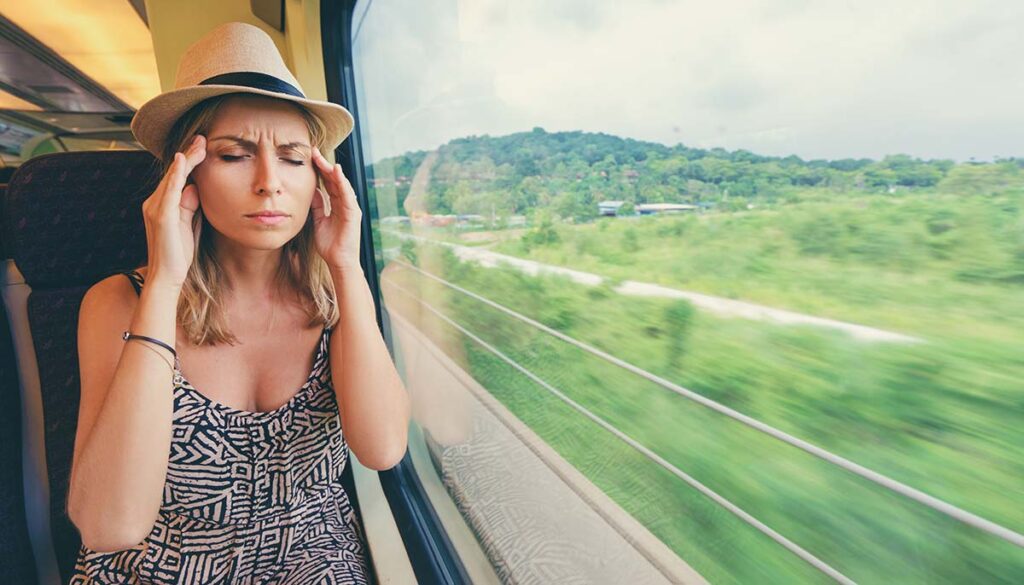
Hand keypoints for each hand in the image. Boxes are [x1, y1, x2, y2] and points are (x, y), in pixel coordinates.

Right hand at [142, 134, 205, 288]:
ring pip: (172, 178)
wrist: (168, 276)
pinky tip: (182, 160)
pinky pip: (169, 191)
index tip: (202, 146)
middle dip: (189, 154)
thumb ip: (191, 206)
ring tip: (198, 144)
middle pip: (174, 173)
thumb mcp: (189, 224)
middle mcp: (154, 203)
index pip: (177, 177)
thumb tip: (195, 187)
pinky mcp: (161, 216)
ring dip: (186, 159)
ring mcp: (155, 208)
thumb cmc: (179, 253)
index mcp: (162, 204)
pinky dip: (175, 174)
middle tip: (202, 137)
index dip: (189, 161)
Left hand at [310, 146, 361, 271]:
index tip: (310, 157)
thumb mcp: (318, 221)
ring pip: (341, 184)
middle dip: (324, 165)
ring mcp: (350, 208)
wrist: (339, 261)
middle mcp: (345, 204)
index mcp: (337, 205)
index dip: (320, 170)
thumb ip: (317, 206)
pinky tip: (336, 171)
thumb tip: (312, 191)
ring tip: (322, 158)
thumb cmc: (330, 245)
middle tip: (313, 151)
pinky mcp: (353, 213)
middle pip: (334, 180)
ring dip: (332, 170)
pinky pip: (347, 194)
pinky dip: (342, 182)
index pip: (328, 183)